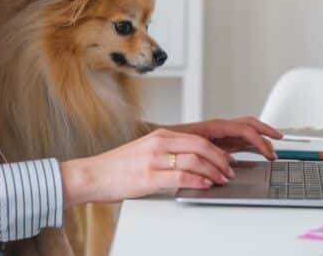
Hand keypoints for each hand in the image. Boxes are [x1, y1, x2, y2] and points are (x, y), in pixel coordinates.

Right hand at [59, 128, 235, 207]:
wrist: (92, 175)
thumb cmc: (117, 167)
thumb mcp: (145, 150)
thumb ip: (168, 152)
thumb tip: (194, 163)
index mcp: (160, 135)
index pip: (198, 138)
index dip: (217, 150)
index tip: (227, 160)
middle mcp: (158, 143)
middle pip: (201, 146)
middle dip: (220, 160)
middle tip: (230, 171)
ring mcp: (153, 160)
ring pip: (194, 161)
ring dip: (213, 172)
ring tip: (221, 180)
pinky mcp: (148, 177)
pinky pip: (180, 177)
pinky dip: (197, 181)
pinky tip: (204, 186)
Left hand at [165, 117, 282, 160]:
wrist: (158, 142)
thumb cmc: (171, 141)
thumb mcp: (190, 146)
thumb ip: (209, 154)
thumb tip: (227, 165)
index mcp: (215, 127)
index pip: (244, 129)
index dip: (260, 139)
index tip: (270, 151)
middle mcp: (220, 129)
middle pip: (249, 125)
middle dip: (266, 132)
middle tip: (280, 141)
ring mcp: (220, 135)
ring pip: (246, 132)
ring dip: (261, 138)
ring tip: (273, 149)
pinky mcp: (219, 143)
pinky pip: (240, 140)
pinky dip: (252, 144)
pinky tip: (258, 153)